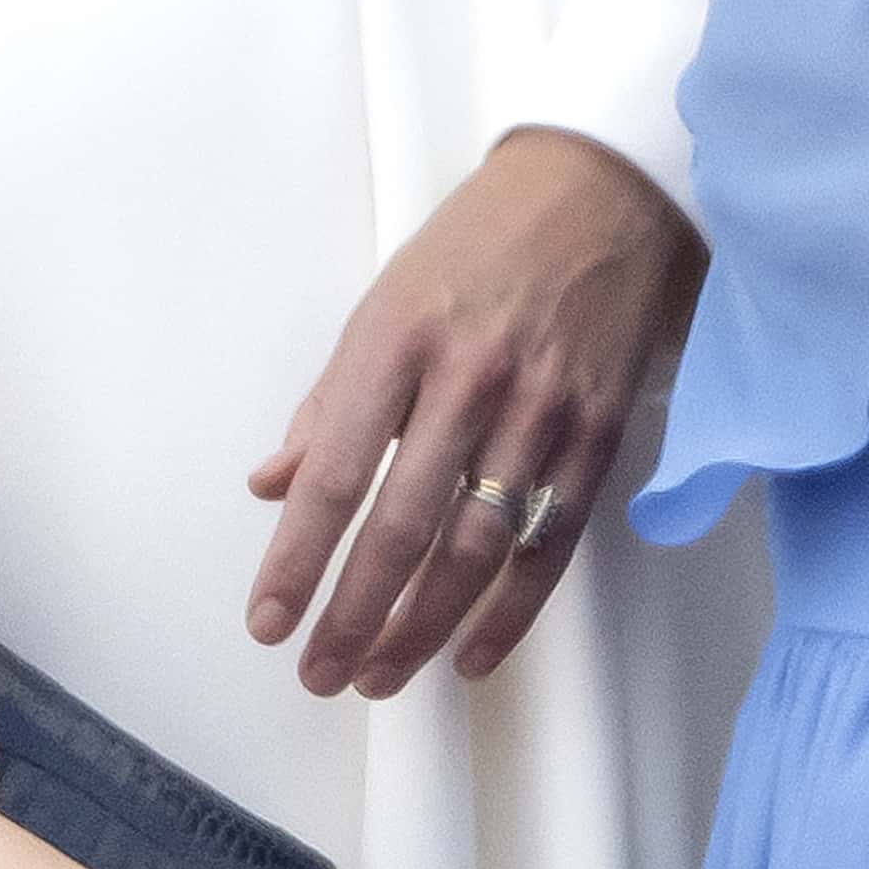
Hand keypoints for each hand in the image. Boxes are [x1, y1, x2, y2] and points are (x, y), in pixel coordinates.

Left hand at [245, 128, 699, 698]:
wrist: (600, 192)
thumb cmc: (476, 243)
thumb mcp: (385, 300)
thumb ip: (330, 400)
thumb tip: (273, 487)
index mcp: (398, 338)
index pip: (336, 473)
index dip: (298, 558)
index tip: (268, 622)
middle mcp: (468, 378)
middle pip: (403, 527)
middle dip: (354, 615)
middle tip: (320, 675)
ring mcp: (541, 410)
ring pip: (475, 551)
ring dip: (422, 628)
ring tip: (379, 676)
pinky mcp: (597, 434)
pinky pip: (550, 544)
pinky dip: (510, 612)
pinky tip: (470, 656)